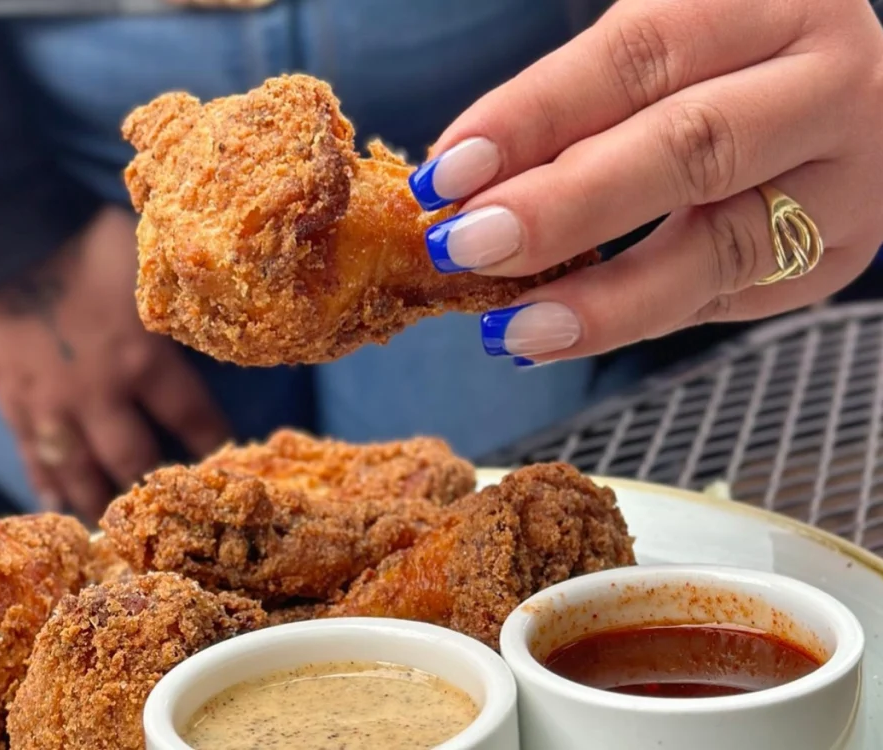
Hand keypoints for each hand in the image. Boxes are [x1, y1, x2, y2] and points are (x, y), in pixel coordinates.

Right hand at [0, 206, 229, 521]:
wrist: (2, 235)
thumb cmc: (86, 242)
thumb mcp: (149, 272)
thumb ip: (174, 312)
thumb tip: (208, 327)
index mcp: (145, 360)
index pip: (193, 418)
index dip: (214, 443)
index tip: (228, 463)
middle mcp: (103, 396)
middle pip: (136, 460)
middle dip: (156, 487)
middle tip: (172, 510)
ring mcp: (53, 406)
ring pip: (81, 472)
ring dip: (102, 502)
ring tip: (118, 526)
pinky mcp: (11, 404)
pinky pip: (32, 457)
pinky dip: (45, 484)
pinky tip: (56, 506)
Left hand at [409, 0, 882, 363]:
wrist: (827, 94)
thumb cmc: (715, 66)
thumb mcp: (656, 51)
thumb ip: (575, 106)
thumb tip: (461, 188)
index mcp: (767, 2)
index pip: (637, 57)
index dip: (533, 117)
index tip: (446, 172)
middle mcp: (823, 83)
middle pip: (689, 149)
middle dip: (562, 209)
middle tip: (464, 248)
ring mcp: (844, 178)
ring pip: (720, 249)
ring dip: (601, 299)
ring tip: (509, 327)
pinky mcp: (833, 253)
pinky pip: (723, 299)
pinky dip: (633, 319)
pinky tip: (559, 333)